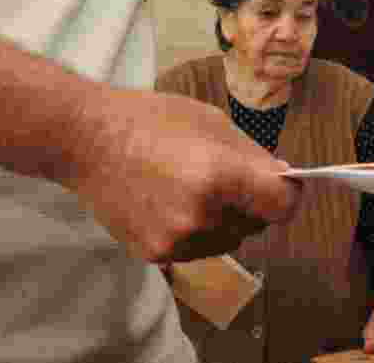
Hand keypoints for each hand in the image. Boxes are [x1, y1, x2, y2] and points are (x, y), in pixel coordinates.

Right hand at [66, 88, 301, 262]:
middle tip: (225, 176)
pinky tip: (169, 201)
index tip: (282, 185)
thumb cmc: (150, 120)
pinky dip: (195, 230)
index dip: (288, 194)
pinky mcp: (157, 255)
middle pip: (255, 224)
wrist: (85, 140)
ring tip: (191, 187)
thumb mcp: (211, 122)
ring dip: (224, 220)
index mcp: (219, 176)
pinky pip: (197, 248)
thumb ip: (253, 156)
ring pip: (227, 240)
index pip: (282, 206)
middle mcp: (202, 216)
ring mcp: (177, 241)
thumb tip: (284, 179)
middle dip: (251, 203)